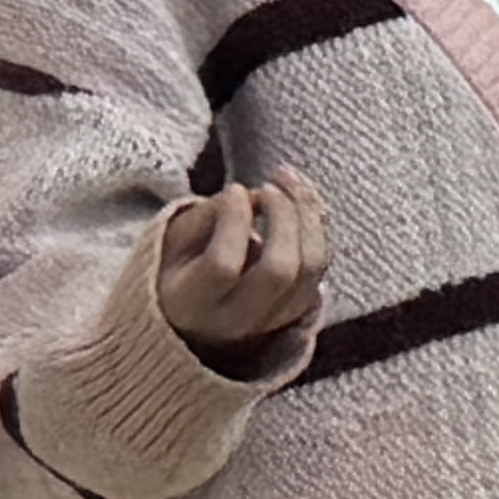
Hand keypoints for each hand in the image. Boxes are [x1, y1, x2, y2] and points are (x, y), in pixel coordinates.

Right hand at [153, 175, 331, 355]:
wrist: (196, 308)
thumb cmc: (182, 262)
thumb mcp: (177, 238)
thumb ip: (212, 214)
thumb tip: (259, 197)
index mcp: (190, 305)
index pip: (223, 264)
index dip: (234, 219)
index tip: (233, 189)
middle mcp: (235, 320)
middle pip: (279, 269)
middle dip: (282, 215)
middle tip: (268, 185)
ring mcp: (274, 319)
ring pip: (311, 266)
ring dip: (308, 212)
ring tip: (287, 178)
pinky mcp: (301, 307)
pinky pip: (321, 262)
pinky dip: (317, 222)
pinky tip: (300, 197)